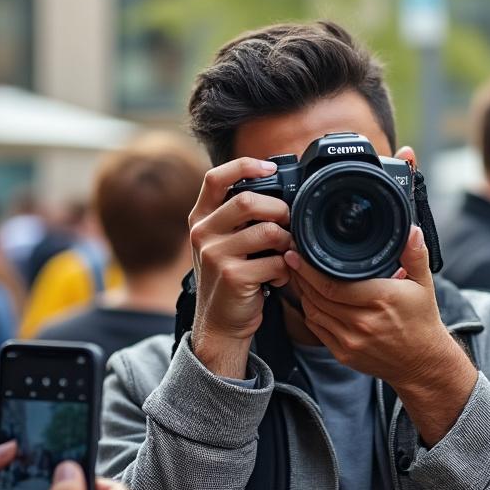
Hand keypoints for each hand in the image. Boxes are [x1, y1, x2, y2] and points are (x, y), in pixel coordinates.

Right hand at [188, 157, 293, 377]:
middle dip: (279, 209)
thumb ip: (239, 218)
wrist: (220, 324)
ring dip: (287, 242)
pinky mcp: (232, 276)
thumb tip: (280, 192)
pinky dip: (285, 270)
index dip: (244, 165)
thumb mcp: (224, 243)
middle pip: (248, 201)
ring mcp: (214, 255)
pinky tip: (279, 278)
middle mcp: (202, 233)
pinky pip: (275, 262)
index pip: (215, 178)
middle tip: (289, 223)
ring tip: (286, 254)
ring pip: (267, 231)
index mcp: (200, 218)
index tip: (270, 166)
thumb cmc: (230, 279)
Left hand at [286, 225, 477, 440]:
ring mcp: (351, 340)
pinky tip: (310, 298)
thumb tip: (411, 230)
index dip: (309, 268)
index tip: (298, 252)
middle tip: (292, 258)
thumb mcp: (424, 284)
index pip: (332, 284)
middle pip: (317, 296)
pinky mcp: (343, 353)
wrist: (422, 363)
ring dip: (302, 292)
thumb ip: (415, 255)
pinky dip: (310, 311)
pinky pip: (317, 328)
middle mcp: (363, 322)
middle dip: (300, 275)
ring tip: (298, 275)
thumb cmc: (421, 321)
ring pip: (313, 311)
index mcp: (381, 300)